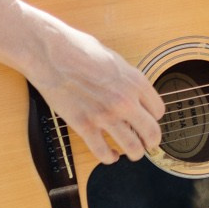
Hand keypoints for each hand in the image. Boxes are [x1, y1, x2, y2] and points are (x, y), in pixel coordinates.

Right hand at [31, 25, 163, 164]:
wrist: (50, 53)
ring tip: (131, 152)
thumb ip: (127, 79)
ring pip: (132, 148)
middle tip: (147, 143)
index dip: (154, 117)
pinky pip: (103, 153)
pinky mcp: (84, 126)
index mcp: (135, 81)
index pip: (158, 111)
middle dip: (151, 141)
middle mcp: (125, 101)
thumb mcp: (113, 59)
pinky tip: (110, 154)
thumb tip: (134, 93)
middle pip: (151, 133)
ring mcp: (105, 115)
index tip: (148, 119)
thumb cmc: (78, 49)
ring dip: (134, 153)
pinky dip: (110, 158)